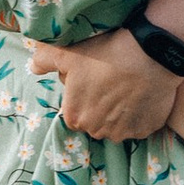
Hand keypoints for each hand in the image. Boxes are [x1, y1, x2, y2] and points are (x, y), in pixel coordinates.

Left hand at [30, 29, 181, 139]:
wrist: (150, 54)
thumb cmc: (105, 54)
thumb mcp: (67, 52)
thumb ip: (43, 60)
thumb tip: (33, 67)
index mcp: (75, 116)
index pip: (73, 113)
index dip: (81, 97)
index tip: (91, 82)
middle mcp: (97, 130)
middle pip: (94, 121)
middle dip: (99, 106)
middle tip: (109, 82)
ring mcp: (124, 132)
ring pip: (116, 124)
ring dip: (119, 112)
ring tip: (127, 87)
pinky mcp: (146, 129)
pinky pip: (139, 124)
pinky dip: (139, 113)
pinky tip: (142, 93)